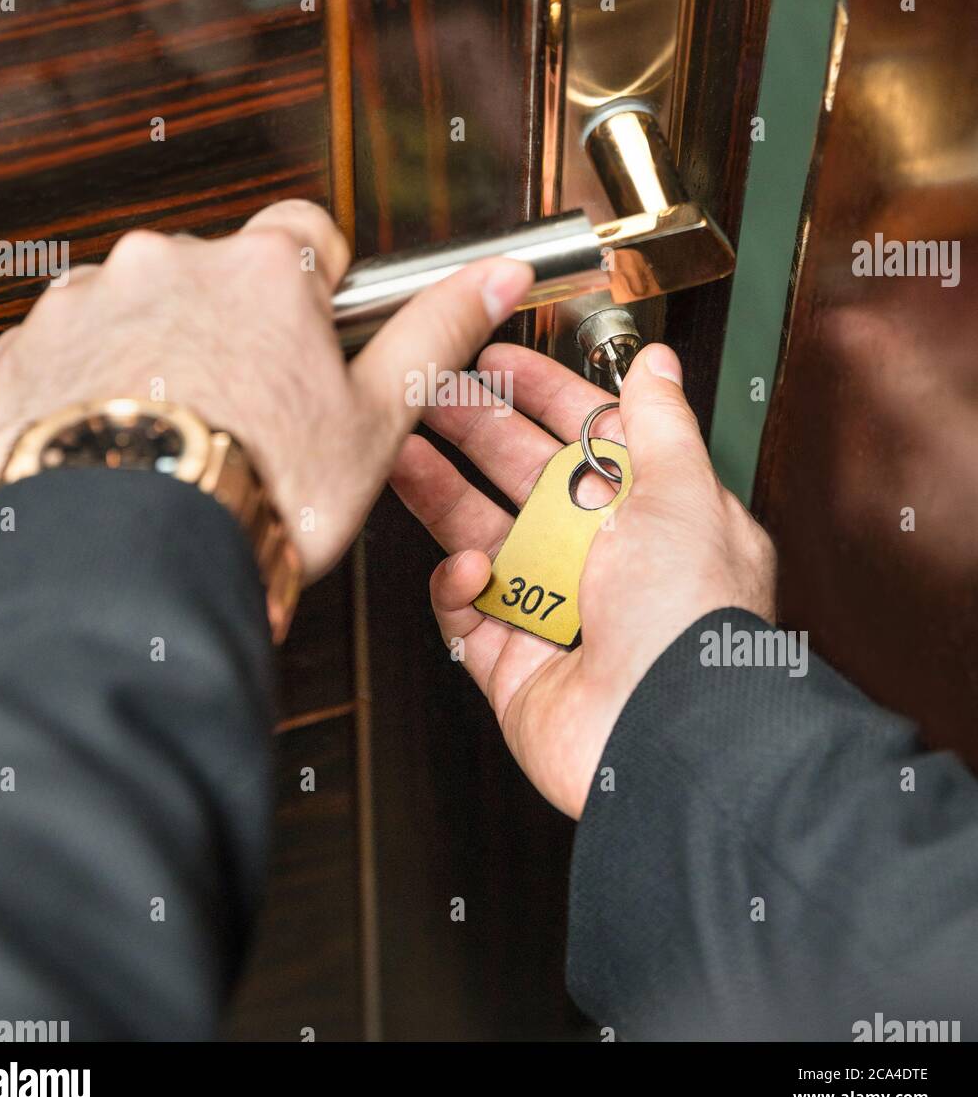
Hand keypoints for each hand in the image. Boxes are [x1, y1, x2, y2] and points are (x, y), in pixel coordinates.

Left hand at [0, 201, 532, 581]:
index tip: (312, 334)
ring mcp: (92, 299)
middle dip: (235, 327)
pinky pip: (73, 346)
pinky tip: (127, 437)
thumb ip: (435, 333)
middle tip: (252, 409)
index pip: (306, 233)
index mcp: (264, 269)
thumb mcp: (374, 421)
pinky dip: (95, 380)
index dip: (316, 289)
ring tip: (185, 432)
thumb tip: (497, 276)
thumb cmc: (257, 492)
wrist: (134, 557)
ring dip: (164, 350)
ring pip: (144, 307)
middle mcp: (171, 262)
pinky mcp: (28, 346)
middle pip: (220, 274)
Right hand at [389, 342, 775, 817]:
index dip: (541, 394)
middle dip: (476, 428)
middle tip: (429, 391)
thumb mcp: (686, 495)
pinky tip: (469, 567)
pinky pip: (466, 609)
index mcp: (648, 513)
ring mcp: (553, 609)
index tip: (495, 359)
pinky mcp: (512, 661)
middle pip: (521, 476)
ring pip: (480, 534)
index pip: (585, 437)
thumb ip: (661, 423)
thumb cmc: (694, 618)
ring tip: (402, 449)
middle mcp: (600, 559)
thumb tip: (656, 364)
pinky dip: (459, 586)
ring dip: (441, 490)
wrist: (669, 736)